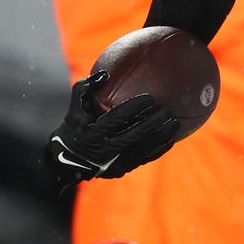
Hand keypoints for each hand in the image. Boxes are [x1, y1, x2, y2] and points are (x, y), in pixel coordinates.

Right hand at [44, 71, 179, 184]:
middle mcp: (104, 150)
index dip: (133, 108)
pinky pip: (144, 159)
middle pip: (134, 135)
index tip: (150, 97)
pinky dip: (158, 150)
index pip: (116, 119)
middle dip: (152, 123)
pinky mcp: (122, 170)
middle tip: (167, 110)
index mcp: (92, 133)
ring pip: (142, 149)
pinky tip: (171, 139)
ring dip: (160, 136)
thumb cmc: (74, 129)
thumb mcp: (75, 109)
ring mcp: (114, 162)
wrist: (68, 162)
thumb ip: (85, 89)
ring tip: (175, 122)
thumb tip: (105, 73)